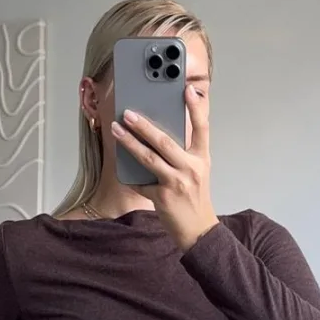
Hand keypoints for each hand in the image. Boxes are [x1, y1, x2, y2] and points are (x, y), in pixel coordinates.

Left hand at [112, 85, 217, 252]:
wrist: (198, 230)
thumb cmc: (194, 196)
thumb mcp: (197, 170)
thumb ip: (183, 152)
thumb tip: (157, 132)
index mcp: (201, 158)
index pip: (202, 128)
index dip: (196, 108)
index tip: (188, 89)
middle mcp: (191, 168)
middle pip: (165, 141)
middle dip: (144, 125)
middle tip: (128, 113)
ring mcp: (177, 183)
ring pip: (149, 158)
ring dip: (130, 142)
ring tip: (116, 130)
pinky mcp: (163, 197)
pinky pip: (141, 181)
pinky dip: (129, 174)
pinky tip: (119, 163)